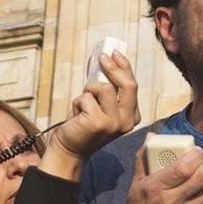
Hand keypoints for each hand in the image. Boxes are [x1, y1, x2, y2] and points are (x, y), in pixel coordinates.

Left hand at [42, 51, 140, 180]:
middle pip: (128, 85)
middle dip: (115, 67)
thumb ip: (107, 89)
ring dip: (89, 90)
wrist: (69, 149)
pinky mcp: (98, 123)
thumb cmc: (83, 125)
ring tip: (83, 103)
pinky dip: (78, 102)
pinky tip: (77, 115)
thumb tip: (104, 59)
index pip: (133, 86)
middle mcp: (127, 121)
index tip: (114, 54)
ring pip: (105, 88)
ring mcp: (114, 123)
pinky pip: (87, 98)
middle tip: (102, 57)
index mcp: (132, 116)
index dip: (123, 67)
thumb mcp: (101, 106)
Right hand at [116, 146, 202, 203]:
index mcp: (155, 188)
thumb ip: (143, 159)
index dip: (195, 155)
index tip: (196, 151)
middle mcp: (171, 201)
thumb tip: (152, 136)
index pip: (183, 167)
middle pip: (202, 177)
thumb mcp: (135, 185)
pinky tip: (195, 197)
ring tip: (202, 177)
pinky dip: (202, 198)